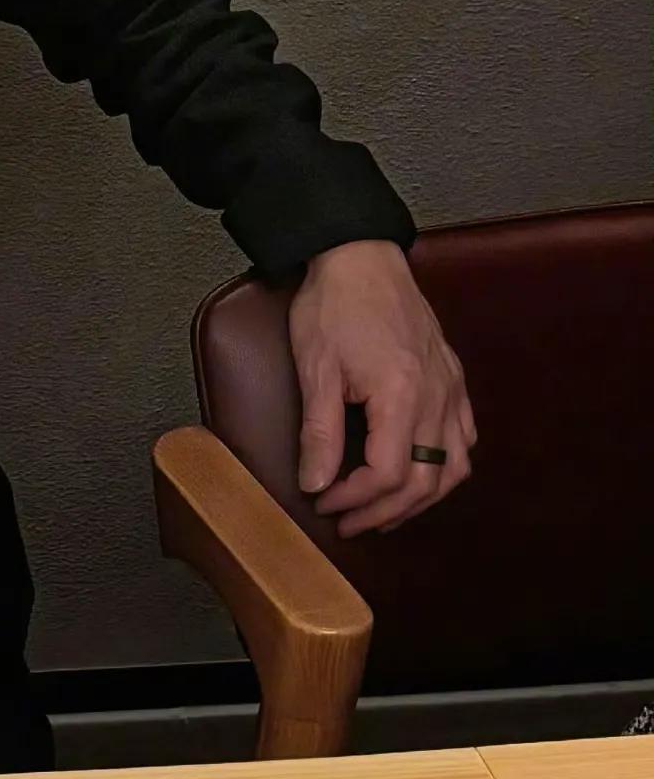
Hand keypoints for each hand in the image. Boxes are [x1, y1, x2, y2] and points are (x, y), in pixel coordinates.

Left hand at [289, 240, 475, 534]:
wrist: (361, 255)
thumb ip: (318, 431)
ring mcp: (451, 388)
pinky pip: (465, 437)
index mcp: (402, 396)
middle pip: (425, 482)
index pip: (388, 474)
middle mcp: (437, 397)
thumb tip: (315, 483)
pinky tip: (422, 473)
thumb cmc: (335, 305)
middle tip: (350, 523)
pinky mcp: (453, 378)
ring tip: (385, 511)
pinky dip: (446, 466)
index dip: (355, 499)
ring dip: (421, 498)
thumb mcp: (316, 368)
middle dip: (385, 512)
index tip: (326, 503)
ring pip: (454, 467)